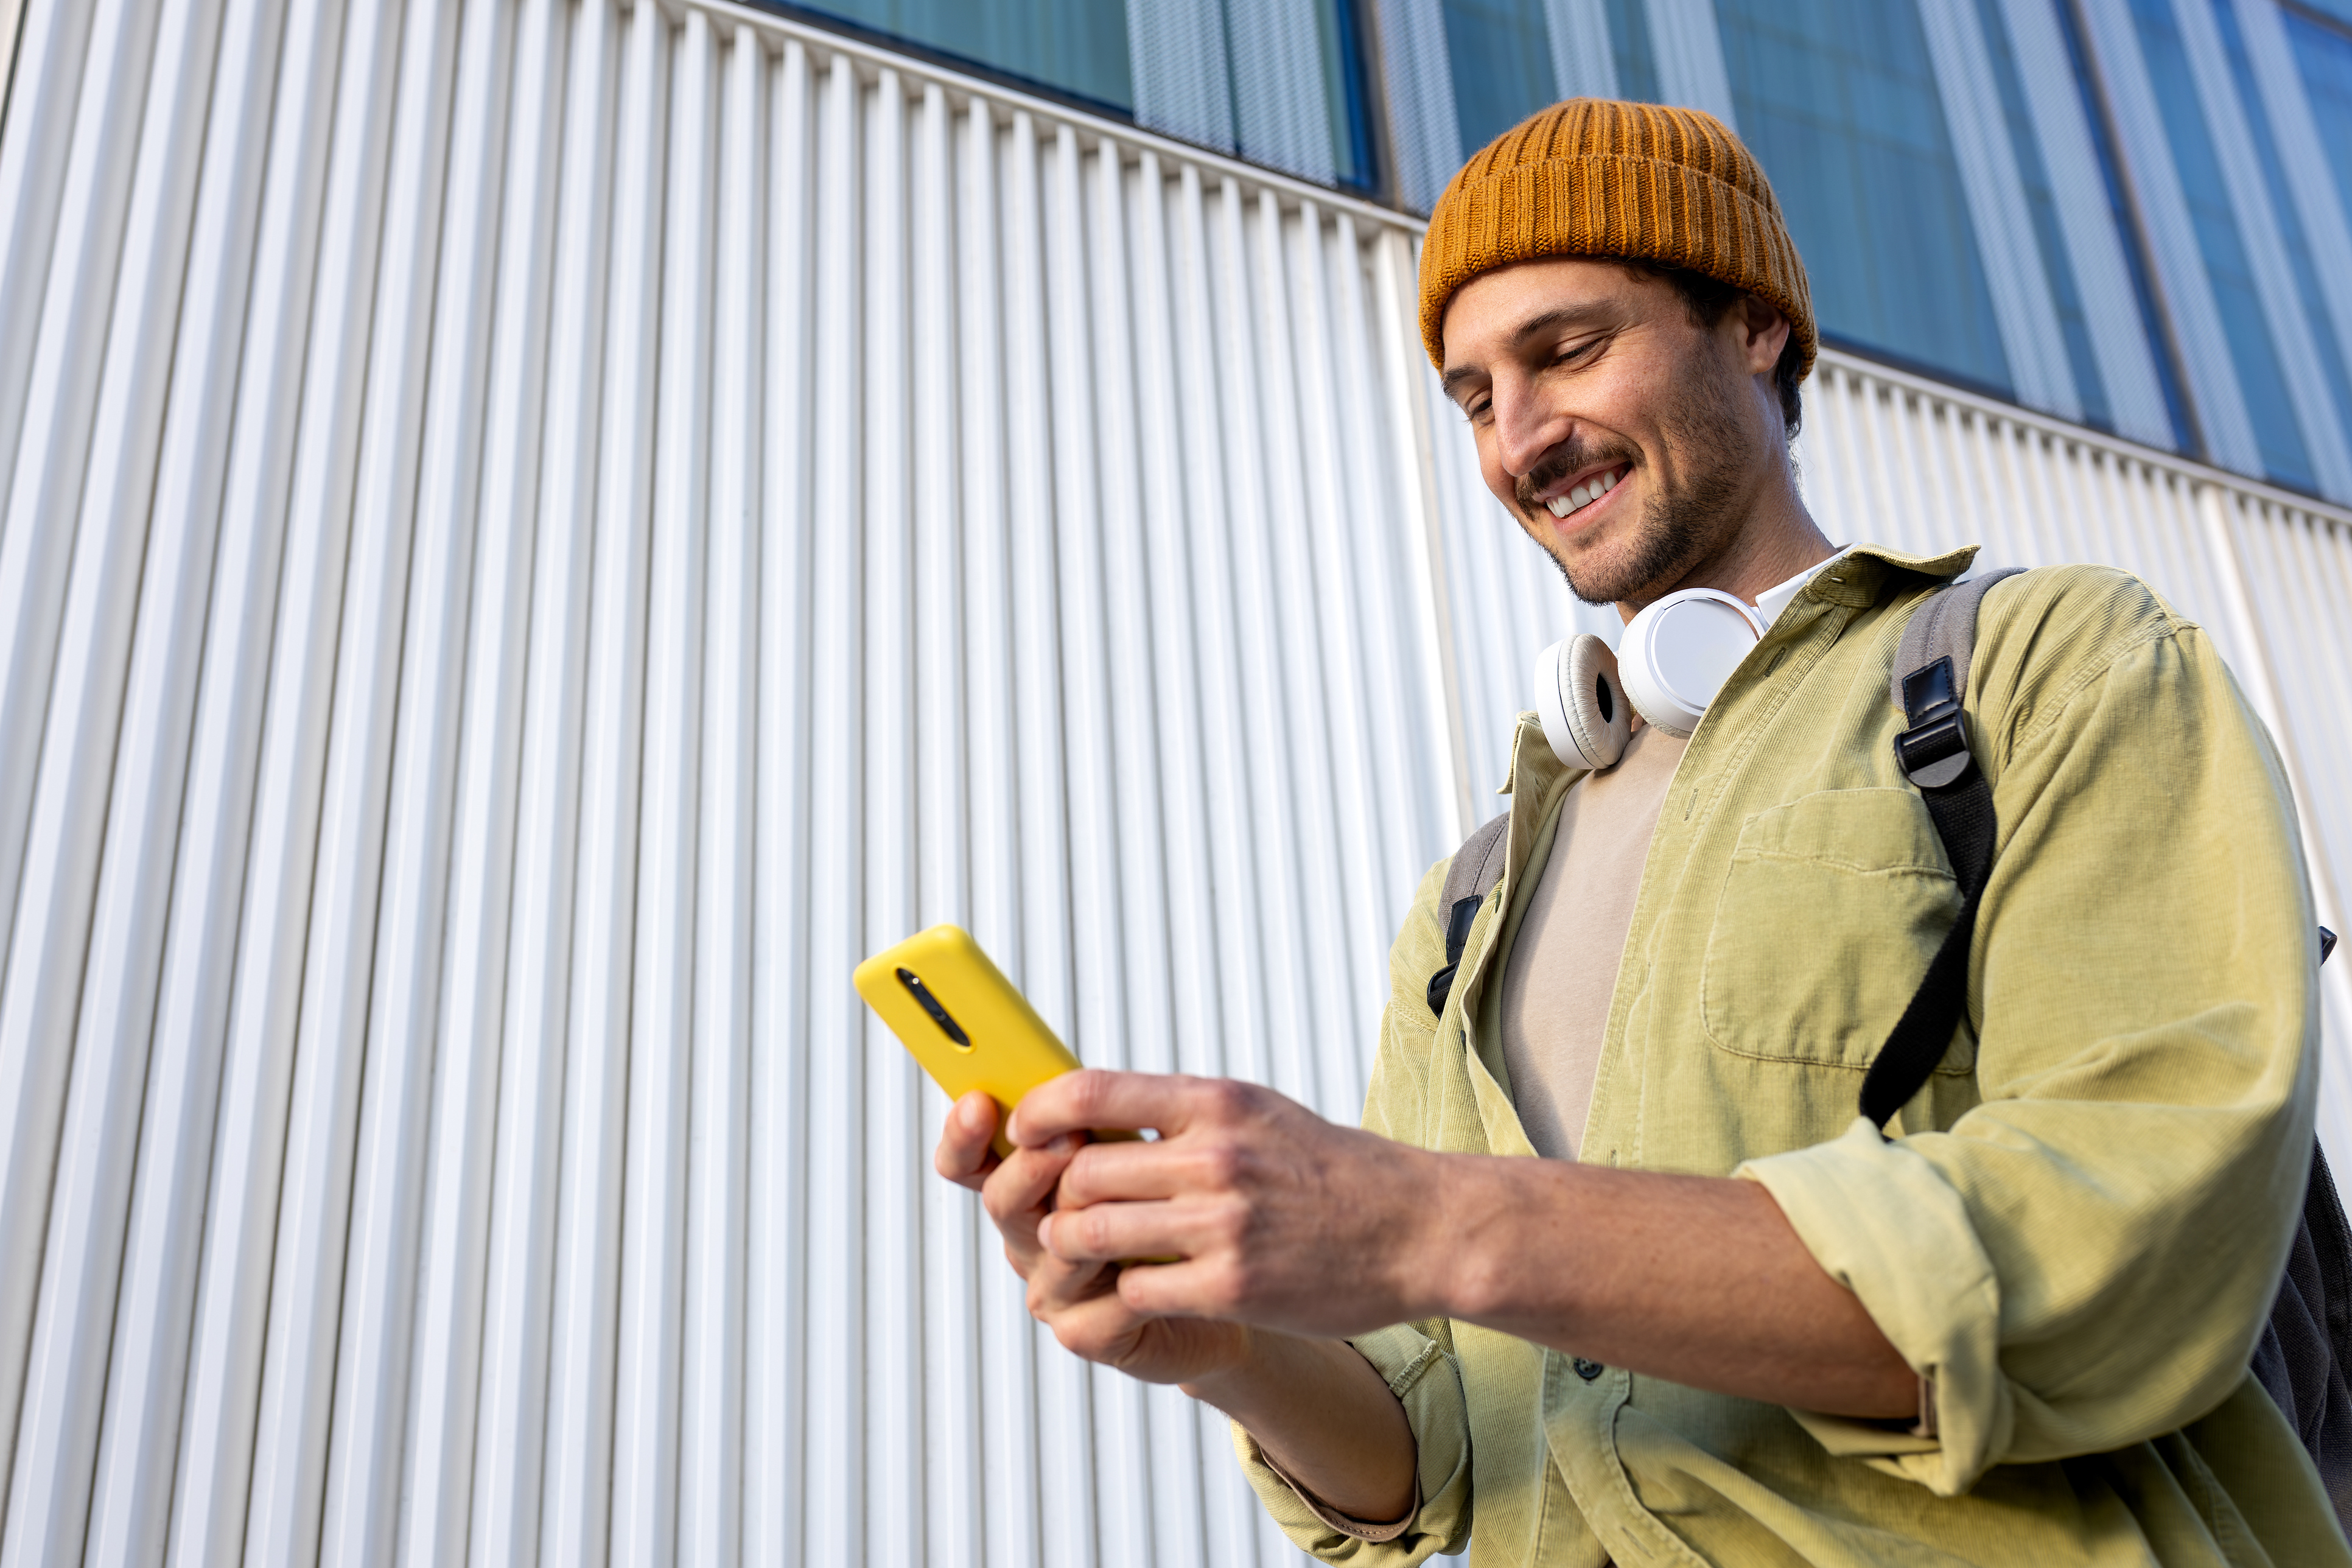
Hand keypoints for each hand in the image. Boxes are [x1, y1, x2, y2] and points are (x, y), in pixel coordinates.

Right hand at [934, 1088, 1254, 1384]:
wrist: (1232, 1281)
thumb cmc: (1181, 1207)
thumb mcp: (1140, 1147)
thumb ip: (1099, 1119)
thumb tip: (1077, 1078)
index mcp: (1033, 1183)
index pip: (971, 1159)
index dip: (963, 1135)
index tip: (976, 1103)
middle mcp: (1032, 1235)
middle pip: (1003, 1198)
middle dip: (1032, 1167)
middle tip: (1066, 1142)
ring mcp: (1054, 1287)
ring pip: (1054, 1249)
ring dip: (1093, 1221)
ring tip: (1137, 1202)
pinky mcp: (1087, 1331)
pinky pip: (1102, 1304)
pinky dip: (1137, 1281)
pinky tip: (1167, 1265)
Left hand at [1015, 1071, 1444, 1342]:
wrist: (1419, 1227)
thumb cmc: (1335, 1170)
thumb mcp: (1259, 1112)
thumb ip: (1184, 1112)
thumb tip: (1101, 1109)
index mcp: (1216, 1103)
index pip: (1090, 1091)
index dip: (1039, 1114)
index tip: (1025, 1133)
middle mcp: (1216, 1157)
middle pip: (1081, 1171)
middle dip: (1057, 1196)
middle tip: (1057, 1210)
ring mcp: (1223, 1224)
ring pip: (1093, 1232)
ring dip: (1074, 1248)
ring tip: (1083, 1251)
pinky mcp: (1232, 1287)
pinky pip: (1136, 1290)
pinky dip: (1122, 1293)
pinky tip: (1138, 1290)